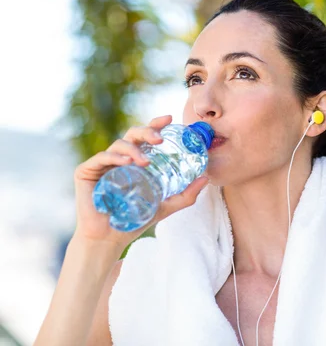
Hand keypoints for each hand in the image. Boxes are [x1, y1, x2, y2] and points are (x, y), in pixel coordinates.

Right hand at [72, 115, 208, 252]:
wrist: (109, 239)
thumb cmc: (134, 220)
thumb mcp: (166, 206)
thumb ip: (186, 194)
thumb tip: (206, 179)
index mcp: (136, 161)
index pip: (146, 138)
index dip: (156, 125)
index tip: (170, 119)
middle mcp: (119, 158)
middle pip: (133, 135)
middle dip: (147, 131)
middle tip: (160, 138)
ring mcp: (102, 164)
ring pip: (118, 145)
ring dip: (133, 149)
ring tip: (145, 161)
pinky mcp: (86, 172)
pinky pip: (101, 157)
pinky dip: (114, 157)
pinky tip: (127, 162)